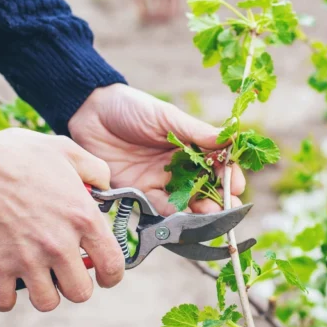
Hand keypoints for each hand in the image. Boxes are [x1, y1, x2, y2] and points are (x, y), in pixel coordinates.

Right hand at [0, 128, 123, 311]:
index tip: (105, 276)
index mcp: (83, 217)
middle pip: (81, 292)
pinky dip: (5, 297)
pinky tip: (7, 280)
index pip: (113, 264)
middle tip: (67, 273)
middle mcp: (60, 244)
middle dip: (76, 286)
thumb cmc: (16, 155)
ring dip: (44, 293)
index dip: (112, 276)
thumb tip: (106, 187)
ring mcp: (28, 258)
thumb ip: (95, 170)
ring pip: (47, 302)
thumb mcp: (67, 151)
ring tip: (39, 277)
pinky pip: (5, 301)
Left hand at [68, 84, 245, 214]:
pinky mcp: (140, 193)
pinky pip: (161, 209)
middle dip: (220, 200)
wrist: (90, 114)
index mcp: (191, 145)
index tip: (236, 185)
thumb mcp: (166, 116)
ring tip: (210, 216)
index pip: (218, 164)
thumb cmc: (131, 108)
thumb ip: (196, 132)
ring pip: (187, 202)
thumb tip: (231, 139)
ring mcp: (161, 182)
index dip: (229, 176)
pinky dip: (174, 215)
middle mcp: (180, 167)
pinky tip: (184, 218)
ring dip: (201, 212)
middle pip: (206, 188)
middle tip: (228, 208)